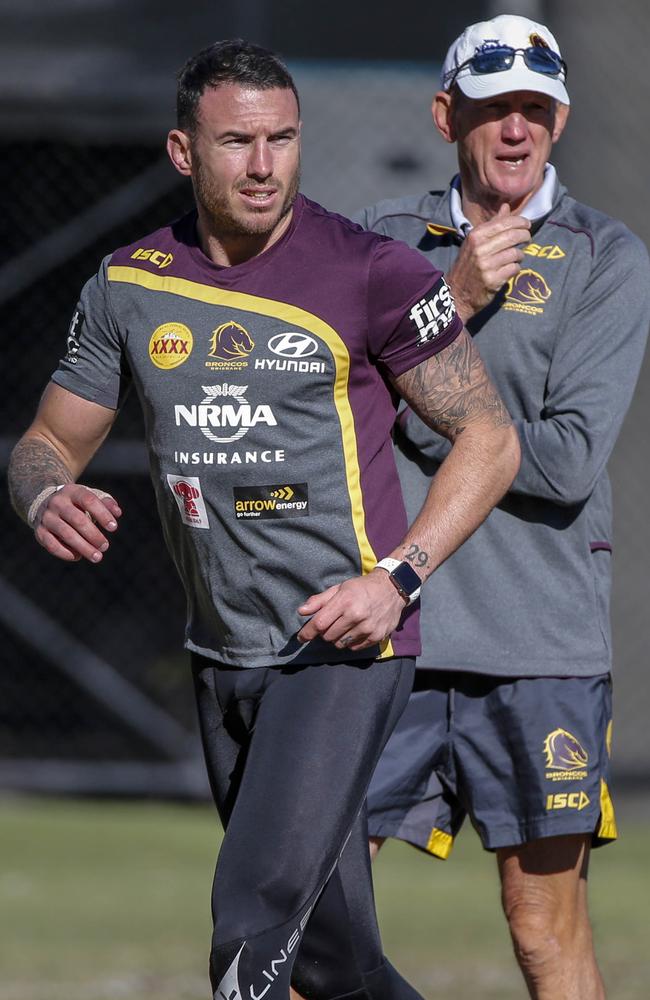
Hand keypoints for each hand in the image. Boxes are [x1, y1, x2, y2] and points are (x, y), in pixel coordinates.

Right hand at [34, 484, 121, 563]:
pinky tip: (78, 556)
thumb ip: (106, 503)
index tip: (114, 528)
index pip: (89, 500)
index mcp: (72, 491)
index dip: (102, 514)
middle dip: (93, 535)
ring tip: (97, 556)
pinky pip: (52, 545)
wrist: (44, 504)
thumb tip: (117, 512)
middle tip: (105, 546)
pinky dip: (66, 553)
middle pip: (77, 519)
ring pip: (66, 534)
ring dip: (83, 547)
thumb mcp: (90, 497)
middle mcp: (57, 503)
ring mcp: (47, 517)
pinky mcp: (40, 531)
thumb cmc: (76, 503)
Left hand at [297, 569, 407, 651]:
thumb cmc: (362, 587)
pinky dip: (350, 642)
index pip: (320, 623)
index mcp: (345, 601)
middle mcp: (356, 616)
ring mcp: (367, 628)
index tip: (301, 638)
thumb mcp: (340, 588)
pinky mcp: (376, 636)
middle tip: (332, 623)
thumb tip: (301, 611)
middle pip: (328, 636)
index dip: (307, 632)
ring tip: (344, 626)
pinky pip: (354, 647)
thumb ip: (320, 601)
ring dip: (338, 638)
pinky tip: (355, 630)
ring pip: (340, 644)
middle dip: (325, 632)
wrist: (392, 588)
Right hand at [447, 203, 530, 320]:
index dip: (520, 222)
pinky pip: (514, 268)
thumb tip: (506, 207)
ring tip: (517, 256)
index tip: (527, 224)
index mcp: (476, 236)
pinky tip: (511, 268)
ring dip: (520, 254)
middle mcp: (480, 249)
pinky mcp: (493, 280)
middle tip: (527, 238)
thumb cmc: (468, 265)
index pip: (504, 222)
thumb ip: (492, 224)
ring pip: (515, 253)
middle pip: (513, 236)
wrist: (457, 293)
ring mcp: (486, 265)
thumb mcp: (475, 242)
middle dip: (525, 236)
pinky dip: (516, 267)